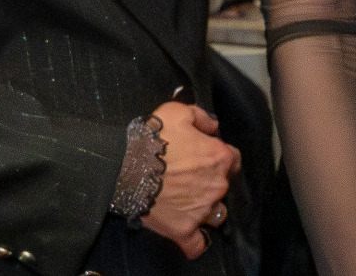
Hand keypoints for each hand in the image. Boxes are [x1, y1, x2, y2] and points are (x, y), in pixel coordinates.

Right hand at [141, 101, 241, 258]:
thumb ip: (201, 117)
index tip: (204, 159)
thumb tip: (213, 126)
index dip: (218, 158)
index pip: (233, 160)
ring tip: (188, 203)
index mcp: (219, 157)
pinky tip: (190, 234)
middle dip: (210, 182)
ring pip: (216, 214)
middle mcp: (217, 185)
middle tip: (188, 179)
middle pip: (224, 186)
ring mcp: (202, 210)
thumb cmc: (151, 140)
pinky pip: (197, 244)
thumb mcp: (177, 112)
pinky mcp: (184, 229)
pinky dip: (195, 241)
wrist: (123, 168)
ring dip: (206, 209)